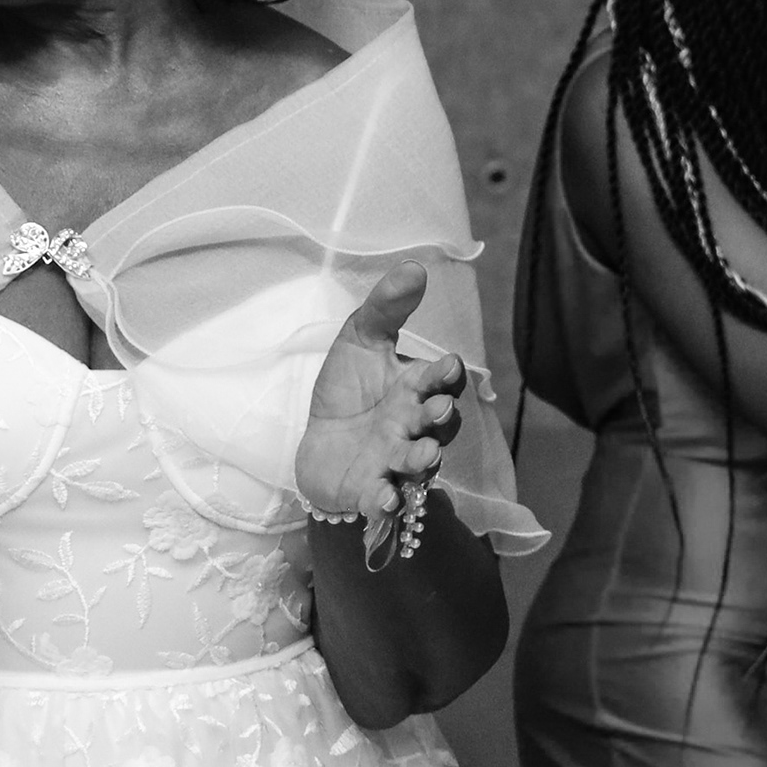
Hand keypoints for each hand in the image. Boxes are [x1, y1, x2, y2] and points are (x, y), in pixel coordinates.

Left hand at [295, 262, 467, 524]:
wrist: (319, 445)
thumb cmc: (348, 390)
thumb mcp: (360, 340)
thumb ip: (387, 307)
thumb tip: (414, 265)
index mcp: (414, 388)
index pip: (438, 380)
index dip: (445, 375)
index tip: (448, 367)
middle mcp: (412, 425)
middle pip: (437, 423)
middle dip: (442, 417)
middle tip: (439, 410)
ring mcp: (394, 460)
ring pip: (418, 461)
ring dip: (424, 459)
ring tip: (426, 453)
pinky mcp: (371, 490)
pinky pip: (385, 498)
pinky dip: (388, 501)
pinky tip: (386, 500)